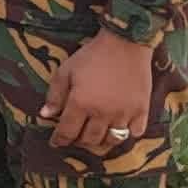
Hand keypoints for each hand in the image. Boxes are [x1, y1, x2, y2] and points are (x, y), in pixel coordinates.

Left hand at [42, 32, 154, 153]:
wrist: (125, 44)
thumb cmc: (92, 56)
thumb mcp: (66, 71)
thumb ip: (55, 95)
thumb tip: (45, 115)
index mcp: (81, 103)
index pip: (67, 132)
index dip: (59, 140)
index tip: (56, 142)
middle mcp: (102, 113)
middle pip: (89, 140)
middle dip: (78, 142)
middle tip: (74, 137)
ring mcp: (124, 113)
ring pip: (112, 141)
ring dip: (101, 143)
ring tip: (94, 137)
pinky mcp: (142, 110)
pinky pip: (135, 133)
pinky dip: (126, 135)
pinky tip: (118, 129)